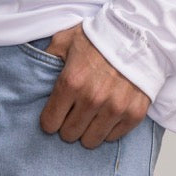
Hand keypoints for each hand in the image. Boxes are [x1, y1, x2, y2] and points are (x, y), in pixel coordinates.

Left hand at [38, 23, 151, 148]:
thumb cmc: (100, 36)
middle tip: (74, 113)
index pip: (50, 123)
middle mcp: (92, 98)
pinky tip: (108, 113)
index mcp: (72, 82)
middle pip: (69, 135)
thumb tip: (37, 73)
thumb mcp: (66, 39)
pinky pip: (113, 137)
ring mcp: (114, 108)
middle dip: (68, 125)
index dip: (50, 119)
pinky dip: (108, 128)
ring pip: (91, 141)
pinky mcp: (134, 113)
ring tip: (91, 115)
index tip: (55, 113)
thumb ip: (49, 57)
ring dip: (88, 130)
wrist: (138, 33)